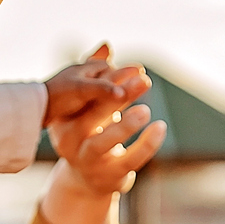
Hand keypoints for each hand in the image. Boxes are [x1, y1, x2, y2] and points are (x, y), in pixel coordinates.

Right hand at [46, 50, 164, 198]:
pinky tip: (160, 127)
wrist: (88, 178)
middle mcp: (70, 140)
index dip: (109, 81)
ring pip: (103, 143)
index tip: (135, 67)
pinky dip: (146, 145)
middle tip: (143, 80)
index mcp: (64, 119)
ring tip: (145, 111)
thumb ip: (99, 77)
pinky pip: (128, 160)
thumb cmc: (91, 132)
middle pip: (91, 117)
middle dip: (116, 97)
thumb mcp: (90, 105)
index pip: (85, 97)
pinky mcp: (109, 175)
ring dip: (125, 126)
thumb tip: (107, 46)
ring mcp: (88, 160)